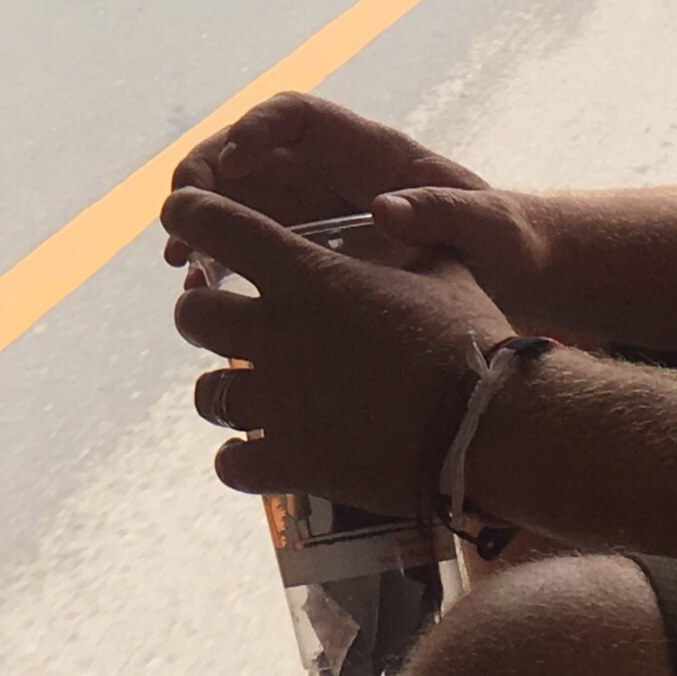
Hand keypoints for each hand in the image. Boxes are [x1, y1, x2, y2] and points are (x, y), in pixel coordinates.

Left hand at [165, 189, 513, 517]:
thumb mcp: (440, 268)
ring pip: (207, 393)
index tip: (182, 216)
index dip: (191, 215)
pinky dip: (240, 459)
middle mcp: (276, 333)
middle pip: (192, 315)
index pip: (214, 226)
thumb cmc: (474, 336)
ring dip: (223, 390)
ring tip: (249, 395)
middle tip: (228, 323)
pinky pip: (231, 463)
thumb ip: (400, 240)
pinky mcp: (290, 462)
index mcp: (306, 274)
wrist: (495, 425)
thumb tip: (391, 212)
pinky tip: (259, 456)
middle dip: (203, 315)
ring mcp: (277, 402)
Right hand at [171, 99, 566, 322]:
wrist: (506, 280)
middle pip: (248, 151)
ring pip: (235, 198)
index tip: (233, 160)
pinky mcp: (303, 249)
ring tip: (177, 253)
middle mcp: (328, 171)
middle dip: (207, 171)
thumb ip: (444, 212)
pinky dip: (215, 255)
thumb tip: (385, 210)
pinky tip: (197, 283)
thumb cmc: (503, 242)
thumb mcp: (488, 227)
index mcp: (369, 149)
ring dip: (199, 216)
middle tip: (181, 208)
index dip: (257, 128)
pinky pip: (245, 242)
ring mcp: (310, 209)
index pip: (296, 115)